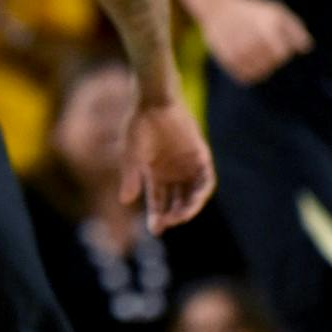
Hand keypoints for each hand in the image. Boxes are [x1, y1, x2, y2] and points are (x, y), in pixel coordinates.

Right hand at [121, 99, 215, 234]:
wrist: (154, 101)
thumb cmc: (138, 125)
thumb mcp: (131, 154)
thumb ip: (131, 177)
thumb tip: (125, 201)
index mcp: (154, 175)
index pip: (158, 202)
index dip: (157, 216)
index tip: (155, 230)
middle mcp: (172, 173)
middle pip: (176, 202)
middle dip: (173, 215)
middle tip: (169, 223)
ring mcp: (187, 165)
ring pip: (191, 194)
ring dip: (188, 207)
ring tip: (181, 216)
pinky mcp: (200, 156)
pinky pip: (206, 180)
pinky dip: (202, 191)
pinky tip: (195, 200)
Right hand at [200, 0, 312, 83]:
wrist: (218, 8)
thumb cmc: (253, 11)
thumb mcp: (277, 11)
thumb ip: (295, 29)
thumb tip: (305, 49)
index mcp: (269, 26)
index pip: (283, 55)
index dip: (283, 52)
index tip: (277, 45)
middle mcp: (254, 40)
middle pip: (272, 65)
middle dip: (272, 59)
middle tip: (263, 47)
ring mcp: (240, 51)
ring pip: (260, 73)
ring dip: (261, 67)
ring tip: (255, 53)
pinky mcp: (228, 60)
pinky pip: (246, 77)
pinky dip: (249, 72)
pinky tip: (247, 60)